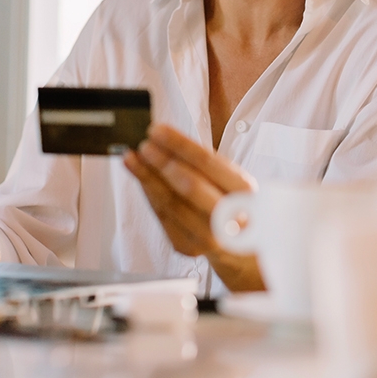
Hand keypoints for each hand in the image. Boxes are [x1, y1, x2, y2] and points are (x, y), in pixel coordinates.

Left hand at [123, 124, 264, 291]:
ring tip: (132, 158)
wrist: (242, 246)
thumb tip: (166, 137)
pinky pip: (163, 216)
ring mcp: (209, 236)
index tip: (158, 131)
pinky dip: (149, 194)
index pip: (208, 163)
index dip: (180, 145)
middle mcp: (229, 216)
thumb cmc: (231, 202)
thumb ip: (203, 161)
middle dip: (163, 163)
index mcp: (243, 191)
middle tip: (144, 146)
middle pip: (190, 187)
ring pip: (171, 204)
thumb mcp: (231, 178)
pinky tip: (140, 178)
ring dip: (148, 178)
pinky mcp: (188, 246)